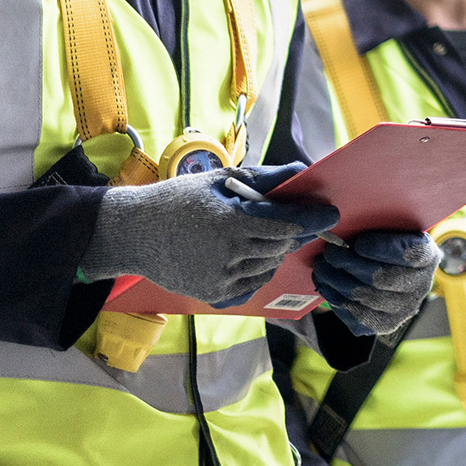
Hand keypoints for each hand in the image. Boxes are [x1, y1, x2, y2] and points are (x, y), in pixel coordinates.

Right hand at [79, 163, 340, 305]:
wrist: (134, 234)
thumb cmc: (177, 200)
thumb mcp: (218, 179)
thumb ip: (264, 179)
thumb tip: (301, 171)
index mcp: (231, 222)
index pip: (287, 224)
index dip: (313, 219)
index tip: (332, 214)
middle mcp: (229, 255)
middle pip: (282, 245)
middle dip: (294, 231)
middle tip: (296, 219)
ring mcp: (222, 279)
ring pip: (270, 265)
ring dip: (275, 249)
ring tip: (261, 233)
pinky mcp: (214, 295)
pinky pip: (254, 283)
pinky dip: (260, 268)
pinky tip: (248, 253)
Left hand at [313, 230, 442, 335]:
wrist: (389, 271)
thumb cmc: (385, 242)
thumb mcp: (391, 228)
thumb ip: (380, 224)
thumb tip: (346, 219)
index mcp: (427, 256)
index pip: (410, 254)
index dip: (383, 250)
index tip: (359, 242)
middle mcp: (421, 286)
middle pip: (382, 278)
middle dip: (350, 264)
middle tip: (330, 252)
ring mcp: (402, 309)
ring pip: (364, 297)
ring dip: (336, 280)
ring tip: (321, 266)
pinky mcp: (383, 325)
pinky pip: (354, 314)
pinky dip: (335, 298)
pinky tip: (325, 283)